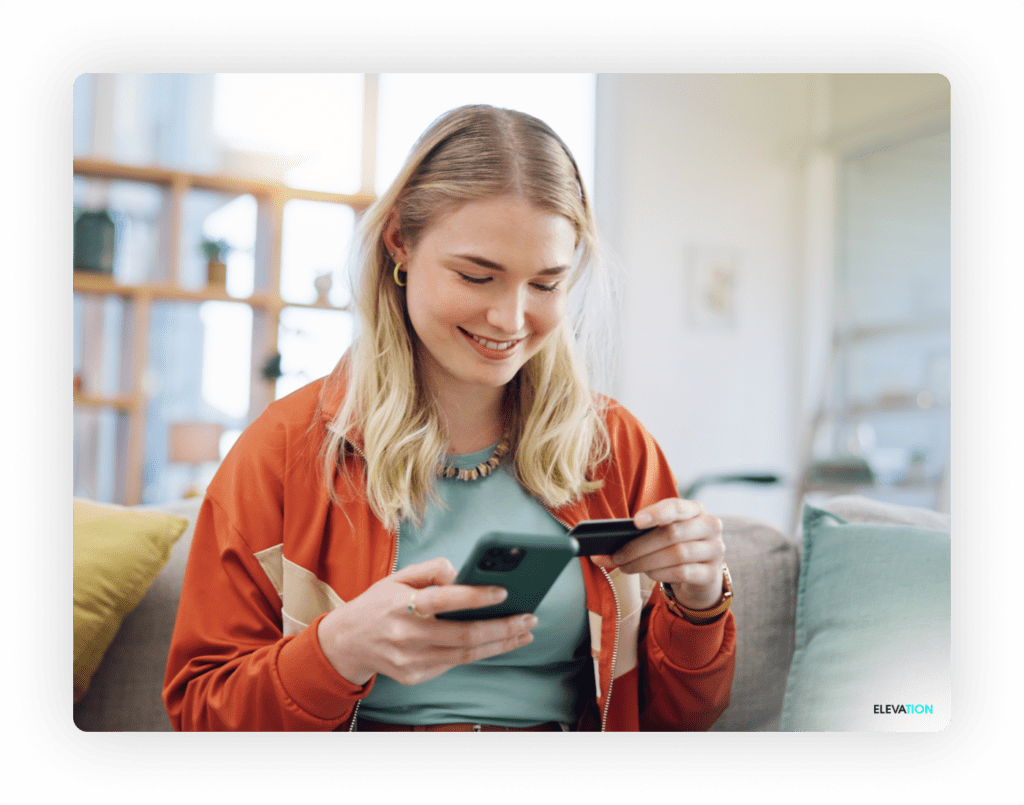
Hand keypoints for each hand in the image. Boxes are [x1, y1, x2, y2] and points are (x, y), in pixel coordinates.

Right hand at [316, 557, 536, 686]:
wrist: (346, 643)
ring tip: (524, 632)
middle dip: (502, 627)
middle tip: (529, 618)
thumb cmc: (378, 605)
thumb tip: (462, 572)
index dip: (476, 597)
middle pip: (464, 635)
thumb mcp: (398, 576)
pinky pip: (455, 664)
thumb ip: (431, 570)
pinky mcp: (415, 676)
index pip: (445, 600)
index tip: (504, 591)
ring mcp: (411, 660)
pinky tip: (500, 642)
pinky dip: (481, 653)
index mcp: (402, 604)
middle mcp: (407, 634)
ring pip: (465, 654)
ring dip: (500, 644)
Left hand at [592, 498, 724, 610]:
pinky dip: (661, 574)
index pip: (676, 506)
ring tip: (627, 566)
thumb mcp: (661, 535)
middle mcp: (709, 526)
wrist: (700, 575)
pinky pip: (682, 573)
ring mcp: (714, 550)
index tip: (635, 522)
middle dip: (639, 546)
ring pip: (676, 554)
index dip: (656, 513)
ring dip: (646, 562)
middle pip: (671, 534)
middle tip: (617, 556)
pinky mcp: (712, 573)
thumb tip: (601, 553)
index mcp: (695, 510)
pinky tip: (649, 574)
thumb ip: (638, 536)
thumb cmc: (673, 548)